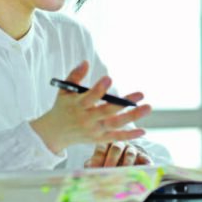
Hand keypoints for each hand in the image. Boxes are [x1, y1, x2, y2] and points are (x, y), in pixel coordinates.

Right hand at [30, 61, 151, 153]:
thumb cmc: (62, 107)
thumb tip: (86, 62)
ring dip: (132, 117)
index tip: (109, 78)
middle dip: (125, 103)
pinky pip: (115, 137)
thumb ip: (75, 76)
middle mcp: (86, 119)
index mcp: (77, 105)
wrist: (54, 133)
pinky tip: (142, 130)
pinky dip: (129, 136)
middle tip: (140, 94)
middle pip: (107, 111)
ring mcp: (94, 130)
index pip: (90, 97)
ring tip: (147, 107)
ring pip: (115, 124)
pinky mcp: (98, 139)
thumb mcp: (64, 90)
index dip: (99, 88)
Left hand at [84, 142, 153, 166]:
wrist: (125, 151)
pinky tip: (144, 170)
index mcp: (106, 143)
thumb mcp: (98, 159)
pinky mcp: (143, 155)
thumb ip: (92, 164)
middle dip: (111, 161)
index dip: (98, 160)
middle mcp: (119, 144)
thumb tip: (87, 170)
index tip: (93, 170)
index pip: (101, 149)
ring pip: (130, 153)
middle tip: (108, 172)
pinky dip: (145, 164)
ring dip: (126, 164)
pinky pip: (145, 158)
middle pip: (116, 149)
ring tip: (123, 174)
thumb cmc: (107, 158)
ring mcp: (132, 149)